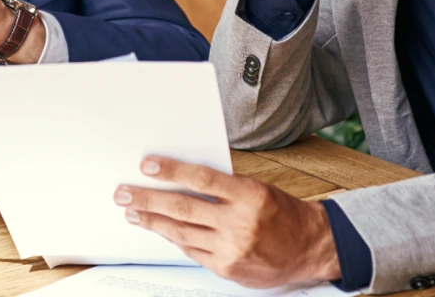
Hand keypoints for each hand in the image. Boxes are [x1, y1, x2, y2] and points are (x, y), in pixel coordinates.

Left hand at [116, 156, 339, 287]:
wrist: (310, 247)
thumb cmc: (284, 214)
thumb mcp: (259, 189)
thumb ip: (224, 188)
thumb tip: (182, 179)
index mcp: (249, 195)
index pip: (202, 179)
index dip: (171, 171)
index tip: (148, 166)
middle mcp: (240, 222)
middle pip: (183, 208)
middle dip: (148, 200)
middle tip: (125, 194)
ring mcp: (232, 248)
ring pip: (181, 232)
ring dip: (153, 222)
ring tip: (134, 213)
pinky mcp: (227, 268)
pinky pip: (192, 251)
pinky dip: (175, 240)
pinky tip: (162, 231)